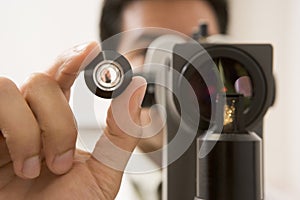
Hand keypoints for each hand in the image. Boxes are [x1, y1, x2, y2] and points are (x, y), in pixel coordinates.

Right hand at [0, 42, 146, 199]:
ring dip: (37, 128)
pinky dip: (18, 130)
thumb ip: (121, 131)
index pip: (61, 76)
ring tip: (39, 167)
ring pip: (16, 88)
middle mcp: (27, 118)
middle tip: (62, 160)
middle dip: (60, 119)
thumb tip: (135, 89)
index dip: (73, 58)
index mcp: (54, 122)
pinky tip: (21, 166)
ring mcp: (1, 125)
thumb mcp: (104, 171)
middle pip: (42, 80)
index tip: (91, 50)